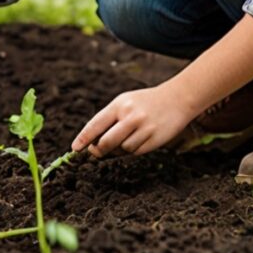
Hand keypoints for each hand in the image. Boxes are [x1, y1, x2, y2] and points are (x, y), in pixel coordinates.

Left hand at [71, 83, 197, 157]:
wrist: (176, 99)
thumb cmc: (144, 103)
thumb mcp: (125, 102)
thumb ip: (109, 119)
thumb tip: (93, 143)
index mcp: (119, 105)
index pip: (96, 124)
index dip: (84, 138)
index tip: (75, 148)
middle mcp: (130, 116)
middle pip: (106, 143)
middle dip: (98, 150)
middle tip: (95, 151)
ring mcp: (143, 129)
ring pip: (122, 149)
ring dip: (119, 149)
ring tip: (126, 138)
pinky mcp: (154, 140)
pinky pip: (136, 152)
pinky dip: (133, 150)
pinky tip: (139, 139)